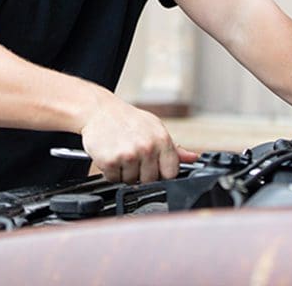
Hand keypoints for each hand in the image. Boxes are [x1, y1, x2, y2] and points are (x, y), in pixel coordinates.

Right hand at [80, 95, 196, 183]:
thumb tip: (193, 158)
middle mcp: (147, 147)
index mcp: (161, 139)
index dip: (162, 172)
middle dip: (141, 173)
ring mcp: (129, 155)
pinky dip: (111, 172)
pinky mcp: (111, 161)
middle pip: (151, 180)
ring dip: (125, 172)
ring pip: (131, 181)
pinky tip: (111, 155)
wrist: (99, 110)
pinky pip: (114, 179)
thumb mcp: (154, 127)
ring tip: (121, 153)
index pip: (171, 172)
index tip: (155, 166)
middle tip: (133, 156)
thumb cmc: (127, 119)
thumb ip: (173, 147)